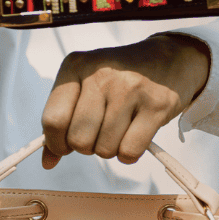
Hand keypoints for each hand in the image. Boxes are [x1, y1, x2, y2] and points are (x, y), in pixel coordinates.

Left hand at [41, 34, 209, 168]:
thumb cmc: (120, 77)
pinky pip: (130, 151)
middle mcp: (101, 74)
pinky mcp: (156, 105)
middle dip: (86, 146)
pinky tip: (134, 135)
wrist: (170, 57)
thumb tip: (48, 161)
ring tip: (119, 129)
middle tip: (98, 133)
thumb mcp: (86, 85)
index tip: (65, 145)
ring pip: (104, 148)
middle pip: (78, 139)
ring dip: (109, 149)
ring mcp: (130, 88)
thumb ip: (63, 120)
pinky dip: (129, 153)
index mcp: (76, 65)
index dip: (56, 142)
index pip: (53, 119)